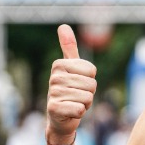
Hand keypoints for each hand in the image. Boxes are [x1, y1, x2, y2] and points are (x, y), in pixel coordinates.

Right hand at [47, 24, 96, 144]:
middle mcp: (54, 77)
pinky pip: (80, 109)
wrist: (59, 119)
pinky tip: (70, 113)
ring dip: (85, 104)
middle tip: (76, 96)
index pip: (91, 70)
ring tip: (73, 104)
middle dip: (88, 93)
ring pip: (87, 97)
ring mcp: (53, 93)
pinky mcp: (54, 109)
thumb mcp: (70, 68)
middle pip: (91, 84)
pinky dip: (79, 113)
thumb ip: (69, 47)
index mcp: (59, 65)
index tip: (78, 84)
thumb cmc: (69, 91)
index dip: (90, 80)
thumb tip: (63, 26)